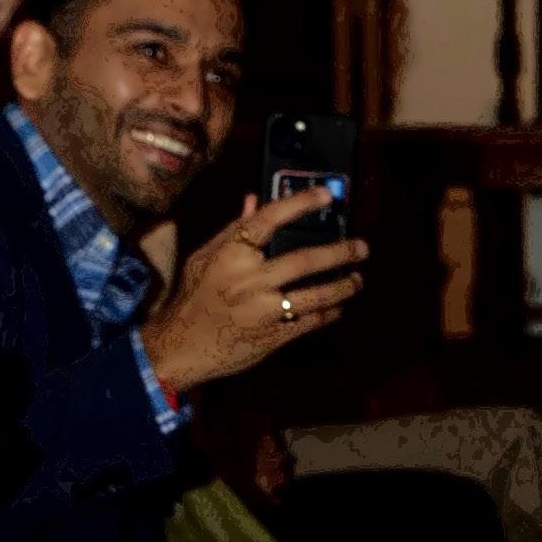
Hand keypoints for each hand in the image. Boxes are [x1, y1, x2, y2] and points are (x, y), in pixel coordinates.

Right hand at [144, 190, 366, 397]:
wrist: (179, 346)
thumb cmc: (192, 297)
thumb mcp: (203, 258)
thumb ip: (232, 229)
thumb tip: (254, 199)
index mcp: (230, 255)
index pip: (269, 220)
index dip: (300, 204)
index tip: (327, 195)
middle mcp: (249, 280)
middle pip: (303, 260)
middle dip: (339, 252)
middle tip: (362, 247)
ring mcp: (262, 310)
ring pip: (315, 295)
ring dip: (343, 286)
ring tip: (358, 279)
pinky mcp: (272, 336)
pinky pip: (310, 322)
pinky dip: (329, 313)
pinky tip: (340, 306)